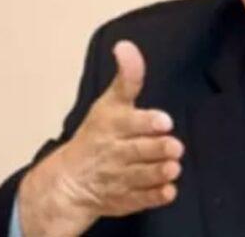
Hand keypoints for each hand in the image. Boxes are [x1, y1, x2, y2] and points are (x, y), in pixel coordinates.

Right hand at [17, 40, 184, 236]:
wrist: (69, 181)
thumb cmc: (96, 135)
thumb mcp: (109, 102)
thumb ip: (127, 77)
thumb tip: (126, 45)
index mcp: (110, 125)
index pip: (128, 122)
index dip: (145, 122)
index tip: (164, 121)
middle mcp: (114, 152)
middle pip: (137, 150)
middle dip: (156, 148)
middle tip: (175, 146)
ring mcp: (118, 178)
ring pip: (140, 176)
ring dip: (157, 172)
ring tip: (173, 167)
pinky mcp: (124, 199)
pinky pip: (140, 199)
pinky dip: (153, 196)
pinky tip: (168, 191)